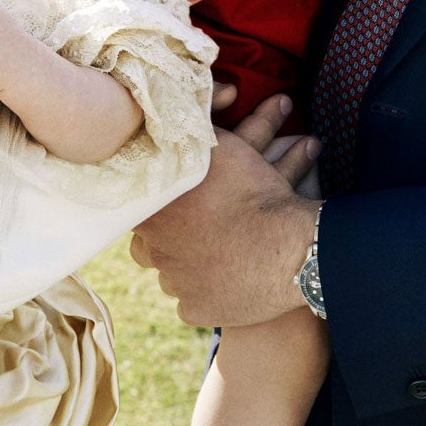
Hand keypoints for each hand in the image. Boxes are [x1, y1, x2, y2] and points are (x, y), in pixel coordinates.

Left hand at [129, 93, 321, 327]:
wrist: (290, 247)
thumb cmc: (256, 192)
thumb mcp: (222, 148)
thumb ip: (191, 135)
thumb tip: (175, 114)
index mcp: (153, 211)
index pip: (135, 209)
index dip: (155, 204)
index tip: (175, 203)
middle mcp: (154, 250)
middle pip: (146, 245)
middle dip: (166, 236)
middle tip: (194, 228)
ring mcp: (174, 284)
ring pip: (170, 274)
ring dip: (186, 264)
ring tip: (214, 252)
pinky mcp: (196, 311)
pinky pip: (191, 302)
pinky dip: (205, 292)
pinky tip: (224, 279)